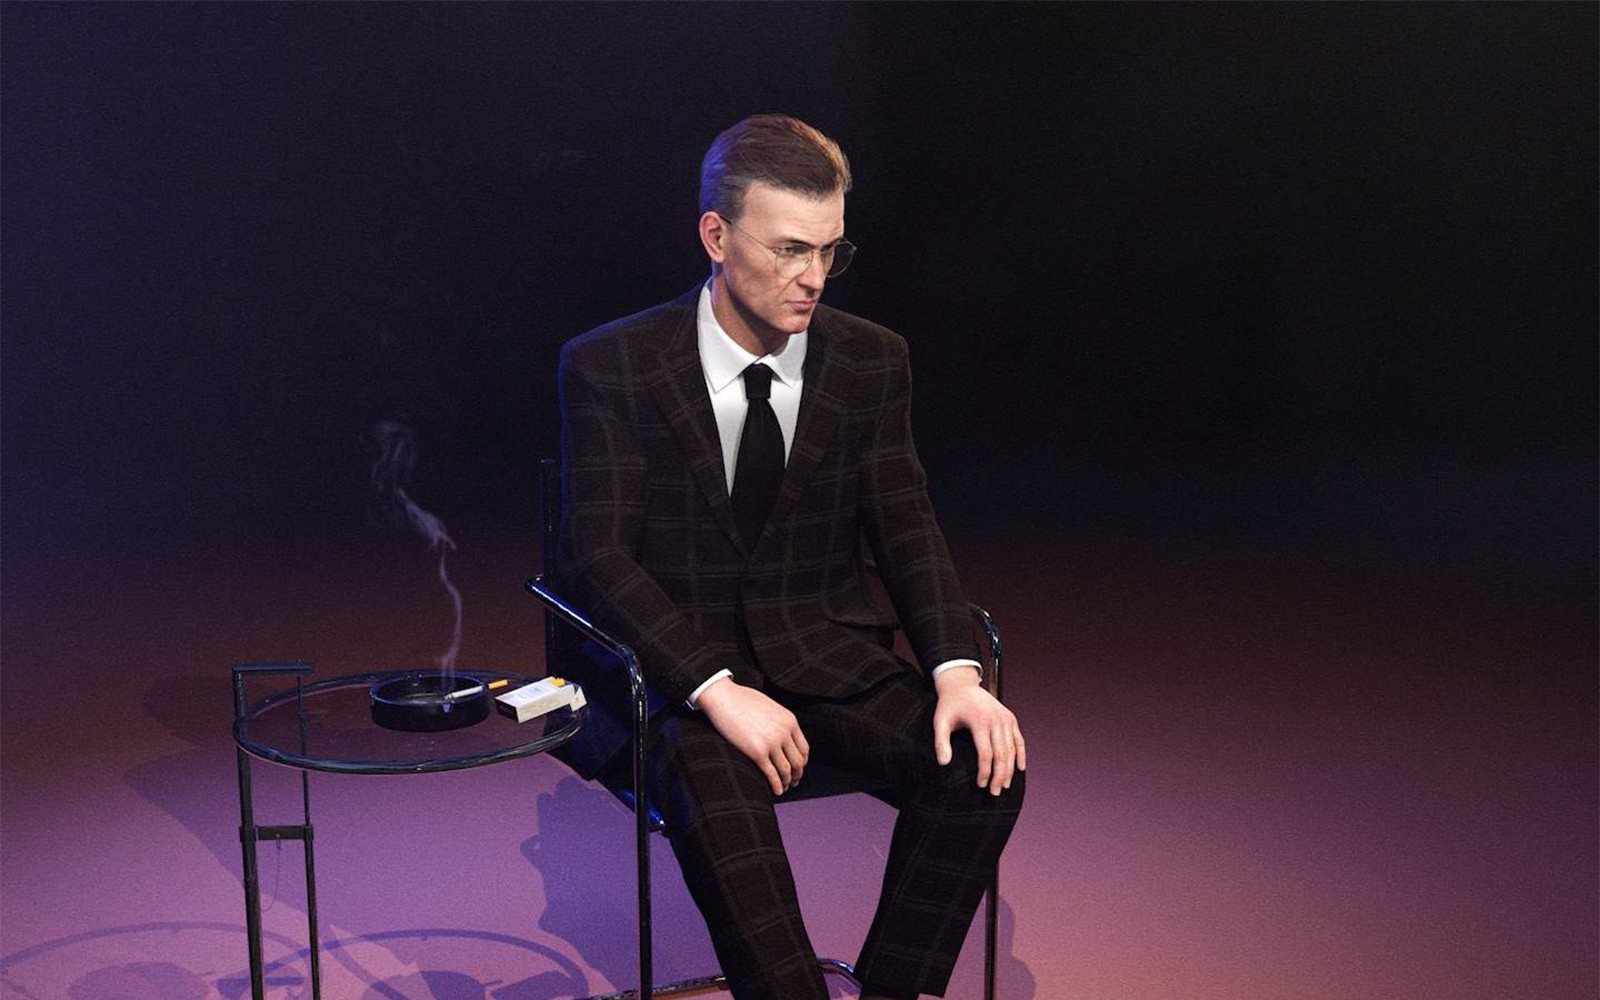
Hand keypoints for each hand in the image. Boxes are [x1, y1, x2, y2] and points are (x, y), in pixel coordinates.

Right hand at [695, 679, 809, 795]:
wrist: (723, 698)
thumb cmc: (741, 700)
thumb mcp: (770, 707)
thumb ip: (779, 722)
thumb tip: (781, 737)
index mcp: (790, 721)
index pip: (804, 748)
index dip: (802, 762)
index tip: (798, 768)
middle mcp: (784, 732)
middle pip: (798, 762)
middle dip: (797, 775)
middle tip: (793, 781)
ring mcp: (771, 743)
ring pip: (786, 770)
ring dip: (787, 782)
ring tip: (784, 788)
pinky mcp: (757, 752)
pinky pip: (771, 774)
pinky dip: (776, 785)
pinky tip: (776, 791)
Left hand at [932, 667, 1024, 795]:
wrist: (962, 685)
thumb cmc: (950, 705)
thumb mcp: (940, 722)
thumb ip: (941, 742)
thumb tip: (944, 763)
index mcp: (979, 721)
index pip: (986, 753)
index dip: (985, 772)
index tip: (981, 785)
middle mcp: (996, 719)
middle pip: (1002, 754)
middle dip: (999, 776)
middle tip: (995, 792)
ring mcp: (1005, 718)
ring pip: (1012, 749)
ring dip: (1010, 770)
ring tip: (1004, 785)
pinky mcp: (1010, 718)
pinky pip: (1019, 740)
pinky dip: (1021, 755)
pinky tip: (1020, 769)